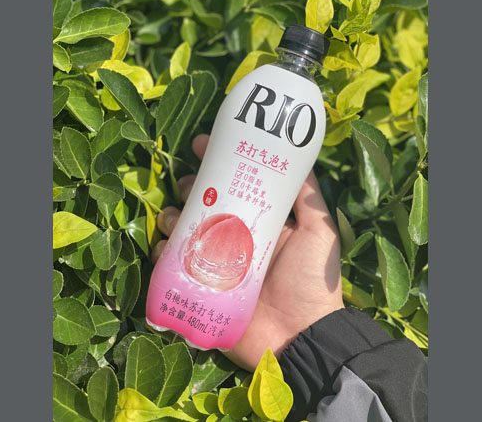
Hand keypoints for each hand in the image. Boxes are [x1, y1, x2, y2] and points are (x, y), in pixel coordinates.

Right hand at [152, 134, 342, 370]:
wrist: (301, 337)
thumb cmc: (310, 281)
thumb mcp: (319, 233)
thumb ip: (311, 199)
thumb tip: (300, 159)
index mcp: (258, 223)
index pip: (233, 186)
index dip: (216, 164)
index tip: (202, 144)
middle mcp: (233, 239)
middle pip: (202, 204)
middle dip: (188, 188)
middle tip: (185, 184)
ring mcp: (214, 264)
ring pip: (182, 231)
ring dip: (171, 217)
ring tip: (173, 216)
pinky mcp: (199, 289)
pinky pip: (171, 266)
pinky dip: (162, 253)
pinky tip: (164, 247)